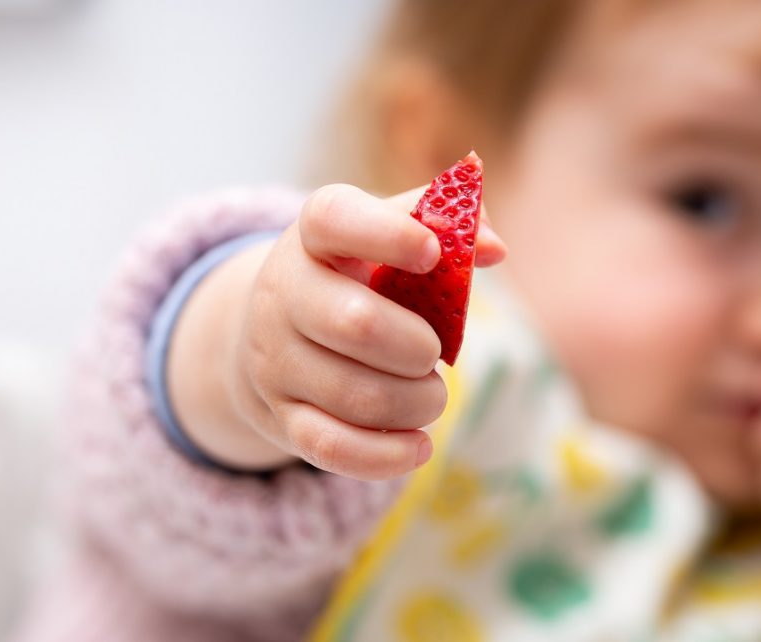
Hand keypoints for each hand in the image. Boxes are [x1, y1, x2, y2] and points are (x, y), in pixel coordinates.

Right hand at [225, 184, 505, 480]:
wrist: (268, 334)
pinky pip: (333, 448)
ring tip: (431, 396)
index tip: (433, 253)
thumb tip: (493, 248)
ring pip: (355, 395)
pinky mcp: (281, 418)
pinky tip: (417, 446)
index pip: (335, 219)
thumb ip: (441, 224)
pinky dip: (386, 456)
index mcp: (312, 237)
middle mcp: (282, 295)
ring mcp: (275, 361)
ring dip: (416, 403)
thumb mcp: (382, 239)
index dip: (388, 234)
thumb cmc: (351, 278)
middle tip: (436, 354)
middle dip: (418, 348)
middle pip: (356, 324)